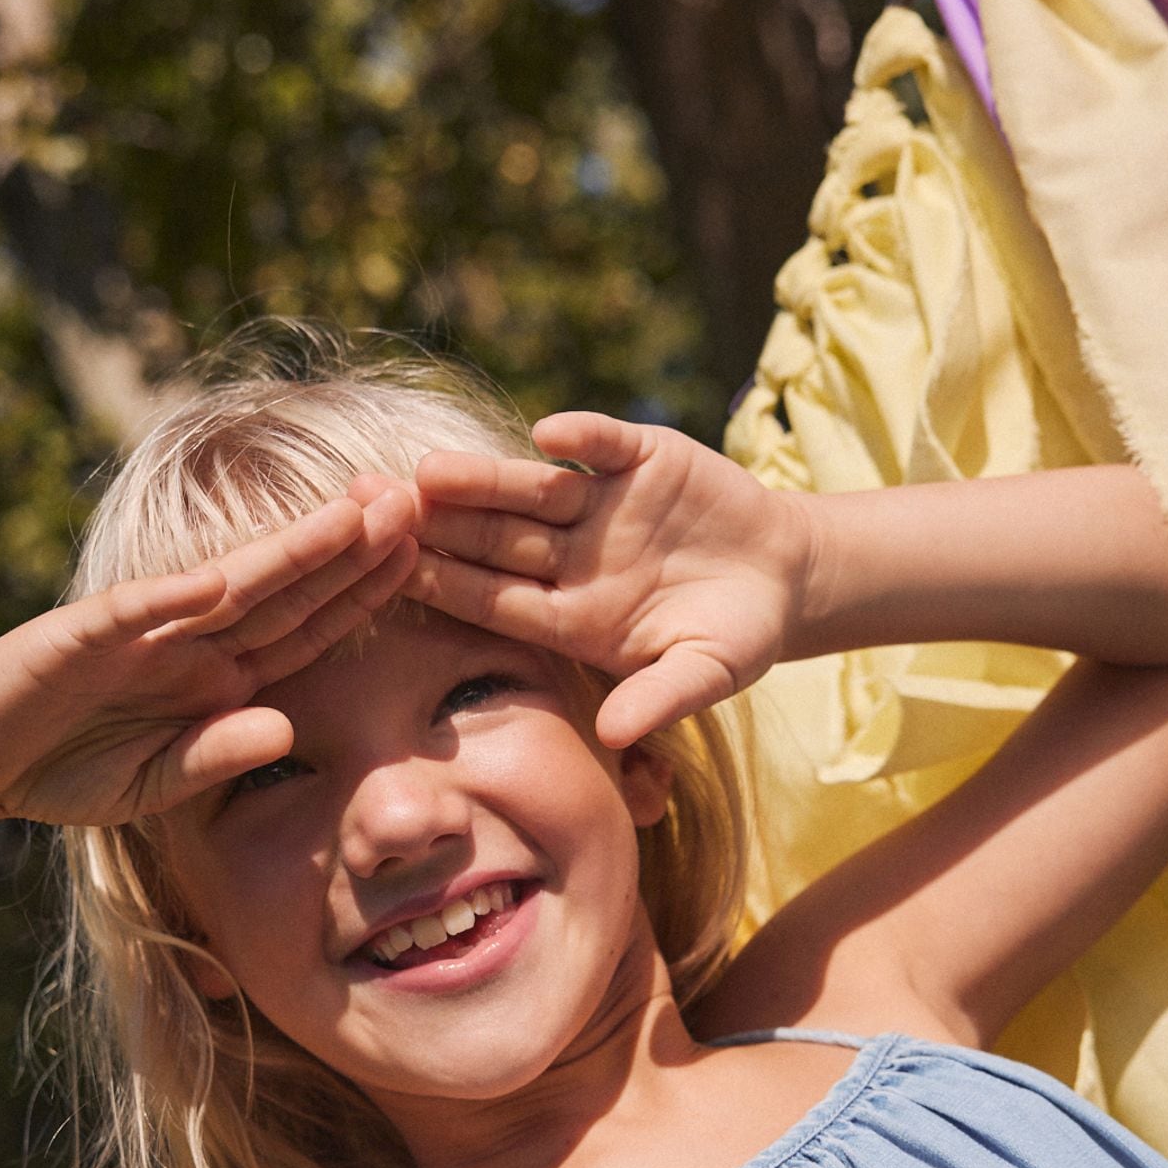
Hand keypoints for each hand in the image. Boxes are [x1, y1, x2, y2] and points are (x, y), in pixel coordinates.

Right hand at [0, 486, 416, 826]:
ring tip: (356, 508)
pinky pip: (138, 611)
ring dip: (293, 548)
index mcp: (219, 674)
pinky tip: (226, 574)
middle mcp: (191, 639)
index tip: (424, 556)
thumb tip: (282, 731)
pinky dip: (178, 594)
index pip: (309, 628)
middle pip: (288, 590)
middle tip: (418, 497)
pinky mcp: (81, 634)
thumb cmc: (65, 769)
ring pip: (232, 582)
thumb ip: (213, 759)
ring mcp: (140, 630)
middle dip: (352, 546)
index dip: (365, 592)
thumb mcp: (151, 786)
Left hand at [399, 412, 815, 745]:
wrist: (782, 575)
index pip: (496, 601)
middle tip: (384, 511)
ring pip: (534, 489)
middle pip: (498, 541)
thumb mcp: (706, 674)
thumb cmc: (734, 637)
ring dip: (487, 479)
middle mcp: (573, 557)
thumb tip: (617, 735)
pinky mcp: (641, 459)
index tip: (396, 578)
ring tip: (435, 471)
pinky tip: (549, 432)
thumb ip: (660, 699)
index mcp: (573, 616)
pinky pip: (604, 445)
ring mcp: (602, 505)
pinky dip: (583, 437)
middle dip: (444, 527)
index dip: (448, 589)